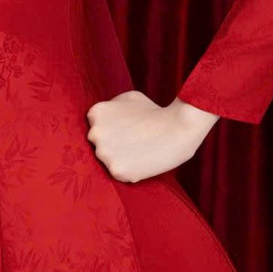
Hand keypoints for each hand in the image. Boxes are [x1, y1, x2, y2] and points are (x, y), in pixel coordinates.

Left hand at [85, 90, 217, 183]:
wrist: (178, 129)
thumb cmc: (155, 112)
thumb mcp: (129, 98)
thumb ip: (111, 106)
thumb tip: (104, 117)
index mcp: (96, 113)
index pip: (96, 126)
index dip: (113, 128)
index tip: (127, 129)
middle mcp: (95, 133)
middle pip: (98, 144)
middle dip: (113, 144)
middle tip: (134, 141)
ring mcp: (104, 153)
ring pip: (107, 160)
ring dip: (120, 158)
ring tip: (139, 150)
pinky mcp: (116, 170)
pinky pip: (119, 173)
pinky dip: (130, 170)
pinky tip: (142, 161)